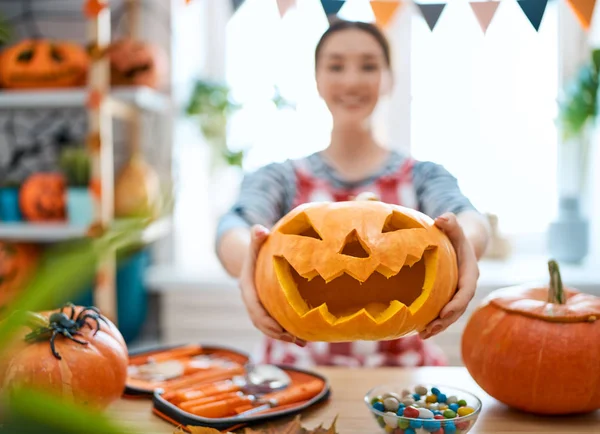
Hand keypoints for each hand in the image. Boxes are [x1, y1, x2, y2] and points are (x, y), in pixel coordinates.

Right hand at [239, 225, 306, 346]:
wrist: (252, 259)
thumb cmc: (257, 250)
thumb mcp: (255, 244)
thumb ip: (257, 238)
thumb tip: (260, 229)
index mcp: (247, 289)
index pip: (255, 309)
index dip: (266, 320)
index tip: (280, 328)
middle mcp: (252, 301)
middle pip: (261, 323)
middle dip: (276, 333)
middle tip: (294, 338)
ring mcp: (260, 307)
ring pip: (269, 327)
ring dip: (284, 336)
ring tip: (303, 342)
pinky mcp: (268, 309)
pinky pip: (276, 324)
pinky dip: (288, 332)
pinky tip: (305, 339)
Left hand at [419, 212, 479, 339]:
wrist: (461, 243)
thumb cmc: (454, 234)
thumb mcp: (454, 227)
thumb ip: (450, 222)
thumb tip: (442, 218)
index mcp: (470, 273)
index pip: (465, 292)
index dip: (456, 304)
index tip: (443, 313)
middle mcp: (466, 287)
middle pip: (458, 309)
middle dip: (444, 321)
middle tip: (428, 330)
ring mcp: (457, 294)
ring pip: (450, 315)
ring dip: (437, 327)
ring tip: (422, 335)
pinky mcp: (448, 298)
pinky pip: (442, 313)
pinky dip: (432, 322)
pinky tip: (417, 330)